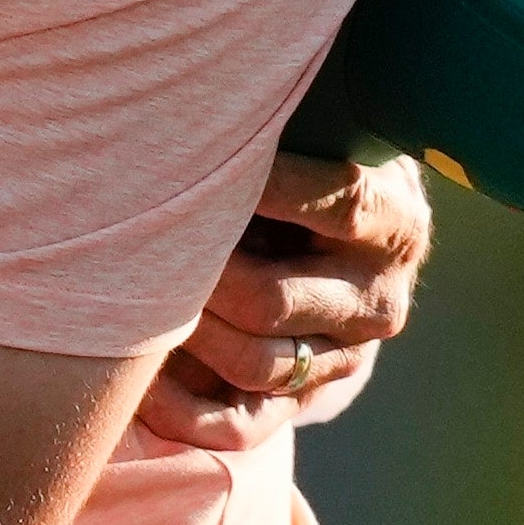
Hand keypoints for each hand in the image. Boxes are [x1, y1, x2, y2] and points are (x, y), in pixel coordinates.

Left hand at [137, 152, 431, 450]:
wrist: (349, 242)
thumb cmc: (315, 163)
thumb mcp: (327, 133)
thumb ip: (287, 124)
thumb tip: (212, 98)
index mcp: (392, 224)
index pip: (336, 201)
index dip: (260, 184)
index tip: (195, 160)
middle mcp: (376, 299)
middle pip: (270, 301)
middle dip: (192, 276)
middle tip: (135, 245)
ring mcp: (344, 358)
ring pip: (252, 364)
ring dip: (181, 334)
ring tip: (130, 298)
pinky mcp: (306, 400)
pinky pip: (241, 426)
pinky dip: (180, 410)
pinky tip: (136, 380)